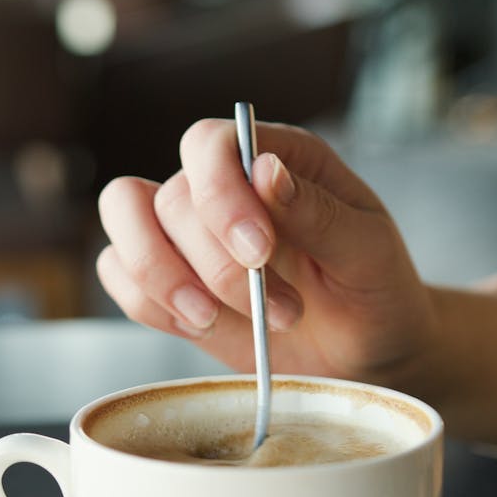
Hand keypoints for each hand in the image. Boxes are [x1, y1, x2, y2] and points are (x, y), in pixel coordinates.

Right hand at [97, 118, 437, 383]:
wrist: (369, 353)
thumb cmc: (377, 290)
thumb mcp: (370, 252)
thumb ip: (318, 212)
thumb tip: (264, 169)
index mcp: (277, 158)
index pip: (209, 144)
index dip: (218, 193)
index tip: (258, 252)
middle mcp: (224, 189)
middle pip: (170, 200)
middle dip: (217, 267)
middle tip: (283, 311)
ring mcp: (189, 235)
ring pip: (126, 227)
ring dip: (167, 281)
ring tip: (221, 320)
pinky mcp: (170, 283)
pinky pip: (119, 276)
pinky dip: (149, 304)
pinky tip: (204, 326)